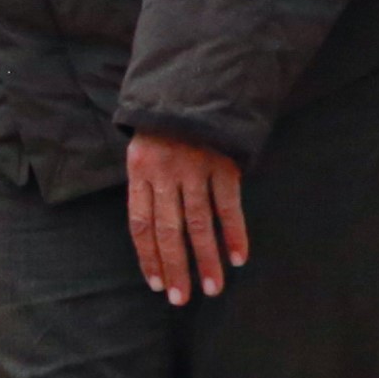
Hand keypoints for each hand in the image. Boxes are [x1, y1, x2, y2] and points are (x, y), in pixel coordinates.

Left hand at [124, 131, 248, 305]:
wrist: (195, 79)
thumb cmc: (166, 121)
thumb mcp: (144, 146)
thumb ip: (147, 183)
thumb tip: (151, 229)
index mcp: (140, 170)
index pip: (140, 224)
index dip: (148, 257)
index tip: (157, 284)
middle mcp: (165, 172)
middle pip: (168, 230)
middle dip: (176, 268)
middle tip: (182, 299)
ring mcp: (195, 168)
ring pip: (199, 224)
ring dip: (207, 259)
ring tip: (213, 288)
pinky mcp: (223, 162)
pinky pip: (229, 205)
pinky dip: (235, 233)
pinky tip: (238, 257)